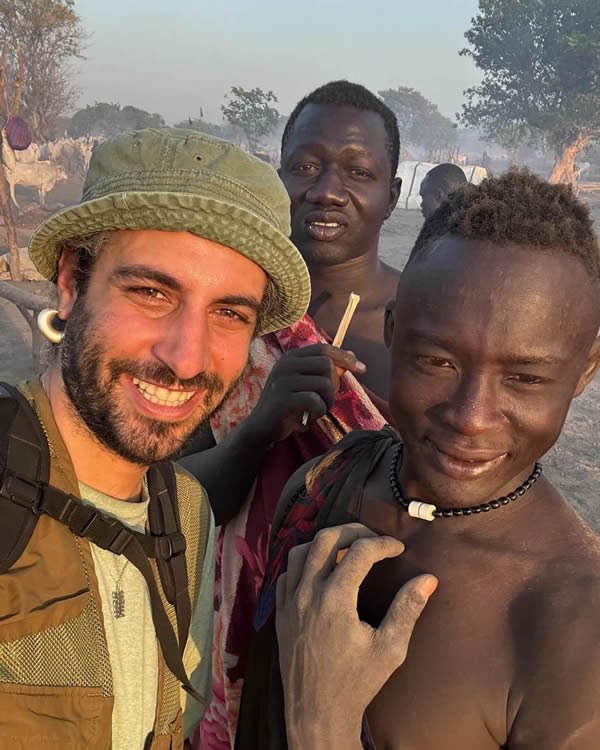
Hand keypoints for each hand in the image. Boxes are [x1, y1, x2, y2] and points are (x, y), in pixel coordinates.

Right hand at [247, 344, 365, 442]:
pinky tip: (309, 417)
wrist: (261, 426)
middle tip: (326, 400)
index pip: (324, 349)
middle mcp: (285, 364)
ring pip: (324, 384)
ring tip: (317, 409)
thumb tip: (353, 356)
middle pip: (327, 365)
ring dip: (327, 401)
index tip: (362, 369)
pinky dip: (318, 411)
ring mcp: (283, 380)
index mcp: (291, 357)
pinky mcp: (284, 399)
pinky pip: (315, 400)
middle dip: (335, 385)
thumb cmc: (288, 404)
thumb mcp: (306, 383)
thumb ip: (326, 370)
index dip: (345, 358)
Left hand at [276, 523, 437, 749]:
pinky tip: (321, 571)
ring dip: (325, 542)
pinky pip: (287, 572)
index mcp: (335, 599)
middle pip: (326, 538)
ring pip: (301, 550)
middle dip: (353, 530)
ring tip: (347, 548)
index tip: (398, 548)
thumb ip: (408, 609)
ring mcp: (289, 601)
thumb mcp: (390, 648)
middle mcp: (307, 593)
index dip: (382, 543)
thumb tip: (428, 579)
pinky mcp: (280, 611)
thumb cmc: (356, 682)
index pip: (359, 551)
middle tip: (374, 538)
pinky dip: (305, 561)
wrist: (316, 713)